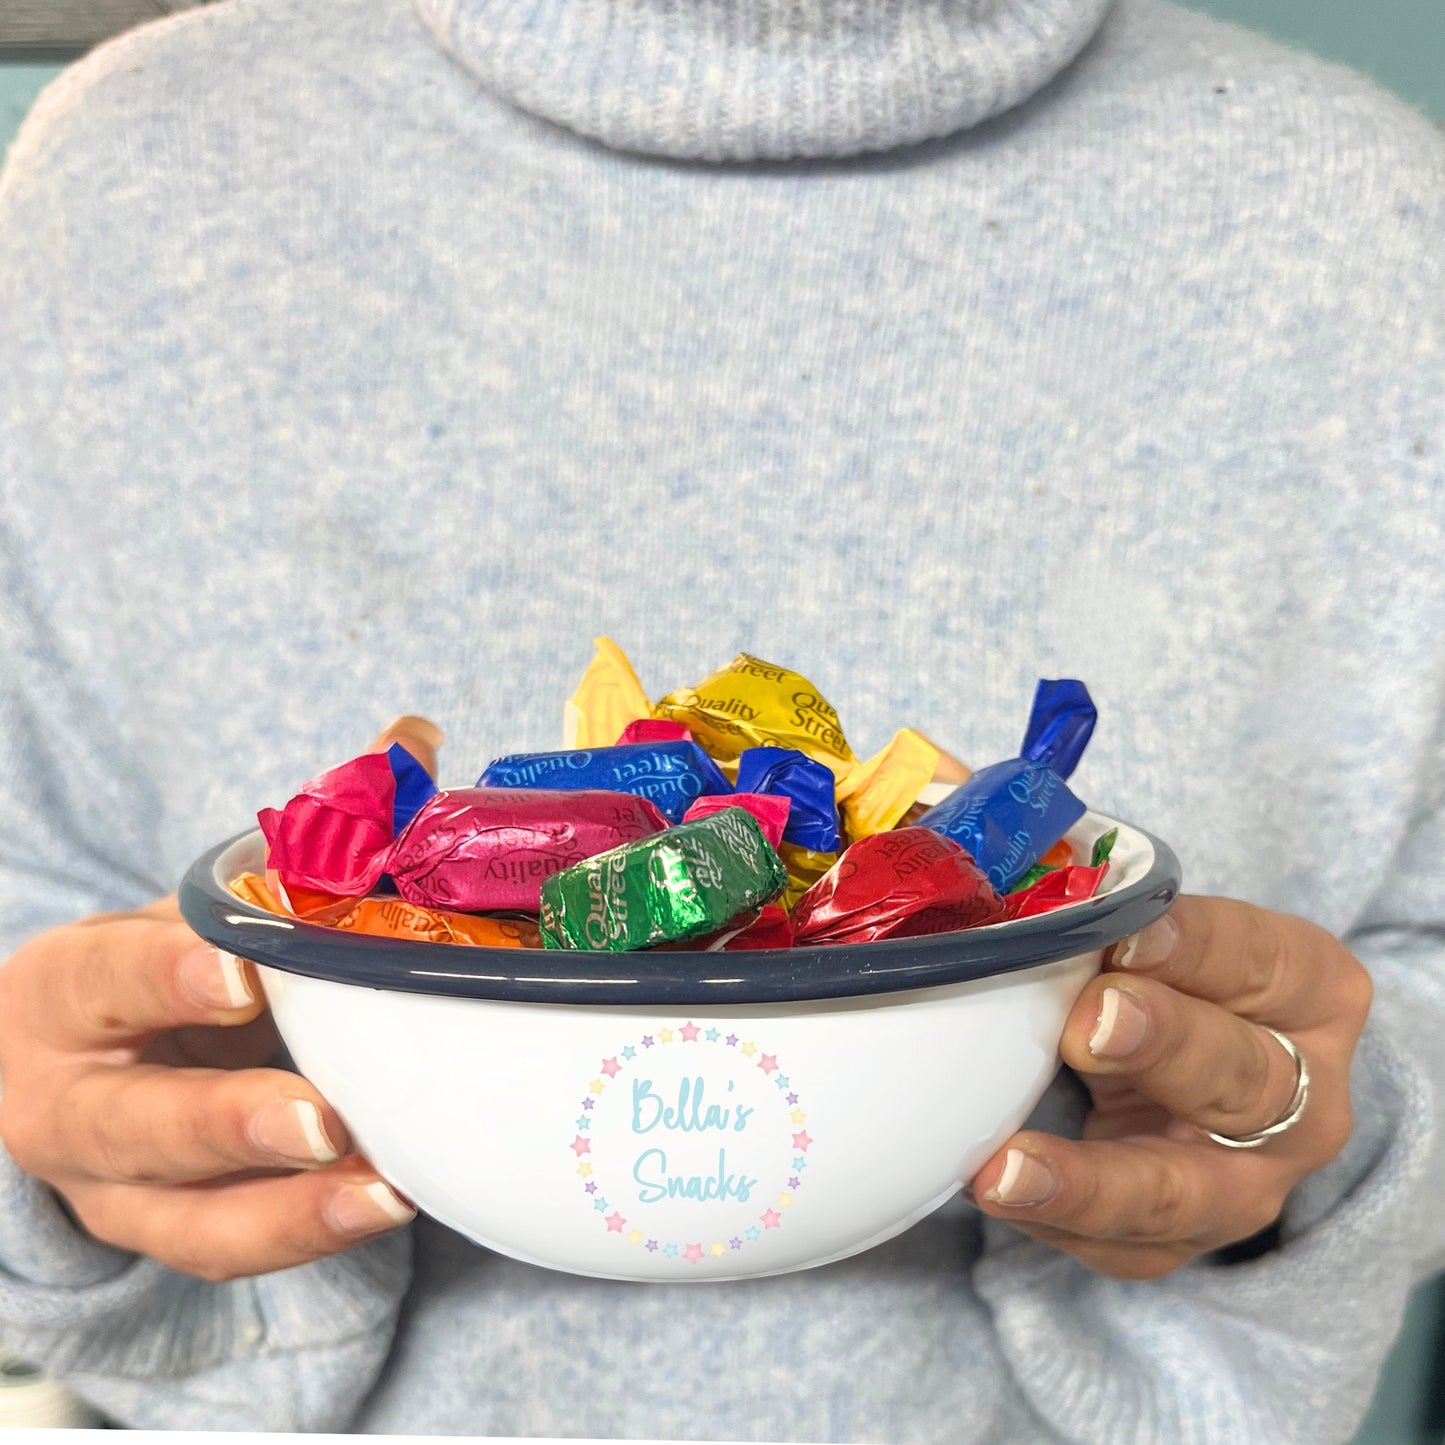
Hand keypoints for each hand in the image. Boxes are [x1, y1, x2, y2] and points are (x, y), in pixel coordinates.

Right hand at [0, 716, 441, 1281]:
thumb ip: (304, 830)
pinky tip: (390, 1203)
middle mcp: (73, 1100)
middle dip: (226, 1122)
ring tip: (386, 1190)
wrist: (78, 1063)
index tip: (240, 970)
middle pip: (132, 1124)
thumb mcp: (197, 905)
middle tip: (320, 1118)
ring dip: (289, 1211)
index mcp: (73, 991)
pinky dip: (309, 1235)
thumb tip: (410, 736)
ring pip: (185, 1219)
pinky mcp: (168, 1234)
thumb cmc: (153, 971)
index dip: (163, 975)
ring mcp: (114, 1186)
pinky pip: (232, 1251)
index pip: (104, 979)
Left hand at [966, 896, 1372, 1278]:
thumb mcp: (1145, 938)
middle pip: (1242, 1079)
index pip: (1257, 960)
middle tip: (1085, 1029)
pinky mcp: (1186, 1238)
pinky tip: (989, 1188)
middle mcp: (1302, 1096)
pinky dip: (1050, 1221)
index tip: (1124, 938)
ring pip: (1180, 1193)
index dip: (1191, 948)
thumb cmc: (1152, 976)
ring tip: (1005, 1169)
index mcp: (1309, 991)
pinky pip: (1121, 1246)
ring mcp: (1251, 1181)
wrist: (1165, 1063)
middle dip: (1161, 1050)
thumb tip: (1027, 913)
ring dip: (1089, 1183)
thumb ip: (1107, 926)